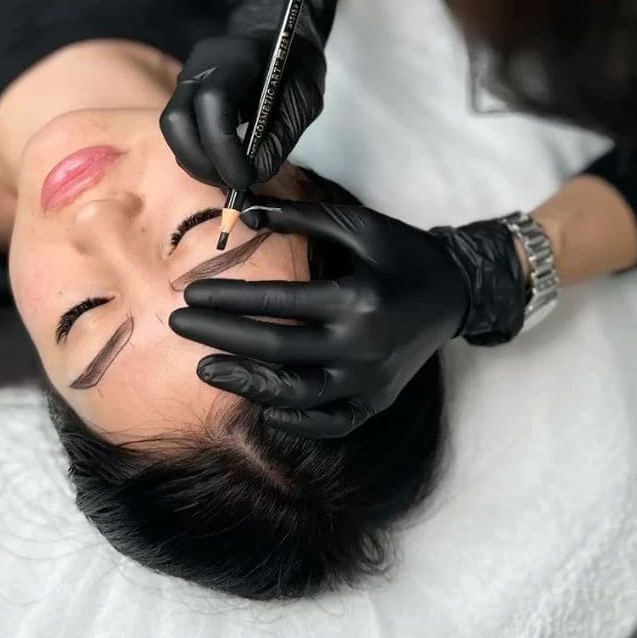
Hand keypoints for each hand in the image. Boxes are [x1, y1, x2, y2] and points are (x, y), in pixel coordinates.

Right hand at [160, 0, 337, 189]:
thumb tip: (254, 175)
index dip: (223, 146)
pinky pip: (180, 127)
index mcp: (238, 57)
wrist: (282, 40)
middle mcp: (201, 64)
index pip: (213, 101)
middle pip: (176, 119)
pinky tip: (221, 163)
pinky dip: (196, 152)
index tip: (243, 178)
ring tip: (228, 177)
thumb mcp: (305, 101)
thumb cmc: (297, 67)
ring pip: (172, 128)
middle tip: (230, 185)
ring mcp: (188, 76)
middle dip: (199, 161)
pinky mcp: (184, 92)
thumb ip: (279, 137)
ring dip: (195, 161)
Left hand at [168, 199, 526, 436]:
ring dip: (246, 384)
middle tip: (180, 327)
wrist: (456, 293)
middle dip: (222, 337)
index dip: (230, 299)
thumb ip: (303, 217)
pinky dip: (291, 420)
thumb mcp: (360, 225)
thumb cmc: (403, 253)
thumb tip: (244, 214)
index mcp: (359, 299)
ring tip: (205, 369)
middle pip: (277, 350)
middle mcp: (363, 348)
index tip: (191, 293)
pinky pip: (326, 423)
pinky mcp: (375, 403)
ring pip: (296, 396)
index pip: (280, 303)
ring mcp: (369, 383)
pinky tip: (259, 404)